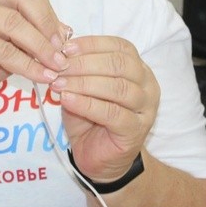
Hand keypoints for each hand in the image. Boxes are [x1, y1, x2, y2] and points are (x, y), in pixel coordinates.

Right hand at [0, 0, 70, 111]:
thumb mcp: (12, 44)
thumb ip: (34, 33)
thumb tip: (66, 33)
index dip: (48, 11)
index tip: (63, 37)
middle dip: (46, 22)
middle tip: (62, 49)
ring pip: (13, 24)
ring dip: (41, 46)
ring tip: (57, 66)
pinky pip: (3, 51)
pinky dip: (28, 65)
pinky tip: (42, 76)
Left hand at [51, 35, 159, 183]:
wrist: (101, 162)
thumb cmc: (92, 121)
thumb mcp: (82, 89)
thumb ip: (76, 71)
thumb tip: (57, 51)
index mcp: (138, 69)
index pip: (120, 47)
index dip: (93, 44)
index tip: (66, 48)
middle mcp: (148, 85)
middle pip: (120, 64)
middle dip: (85, 62)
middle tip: (59, 66)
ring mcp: (145, 109)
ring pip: (118, 87)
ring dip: (84, 83)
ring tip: (58, 83)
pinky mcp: (136, 130)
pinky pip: (112, 113)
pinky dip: (87, 104)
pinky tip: (67, 99)